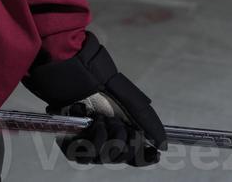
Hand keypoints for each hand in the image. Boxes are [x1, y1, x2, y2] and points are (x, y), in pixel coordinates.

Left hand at [22, 32, 166, 161]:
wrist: (77, 72)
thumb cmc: (100, 80)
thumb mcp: (129, 98)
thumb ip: (147, 118)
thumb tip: (162, 142)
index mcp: (117, 130)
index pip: (133, 155)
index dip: (143, 157)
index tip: (155, 155)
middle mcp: (103, 138)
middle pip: (121, 157)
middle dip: (124, 139)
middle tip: (116, 121)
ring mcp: (86, 140)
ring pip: (104, 158)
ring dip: (108, 138)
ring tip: (101, 119)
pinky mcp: (69, 141)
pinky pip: (82, 156)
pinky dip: (91, 141)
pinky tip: (92, 125)